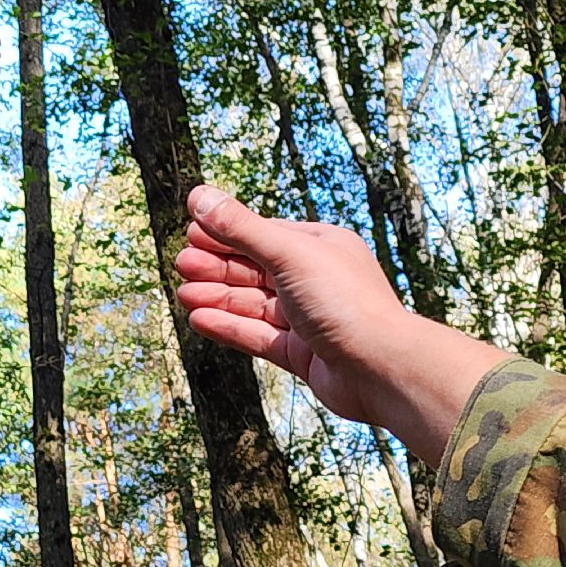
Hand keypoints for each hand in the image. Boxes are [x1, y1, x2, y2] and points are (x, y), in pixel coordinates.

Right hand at [175, 185, 506, 464]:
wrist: (384, 370)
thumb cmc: (345, 303)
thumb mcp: (288, 254)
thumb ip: (241, 227)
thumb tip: (198, 195)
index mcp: (320, 248)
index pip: (264, 235)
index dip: (226, 234)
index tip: (190, 233)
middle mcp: (314, 280)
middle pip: (255, 269)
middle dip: (218, 266)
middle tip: (181, 264)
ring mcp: (308, 319)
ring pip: (253, 303)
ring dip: (218, 297)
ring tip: (183, 294)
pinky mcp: (301, 354)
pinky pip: (257, 335)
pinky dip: (228, 326)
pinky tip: (200, 319)